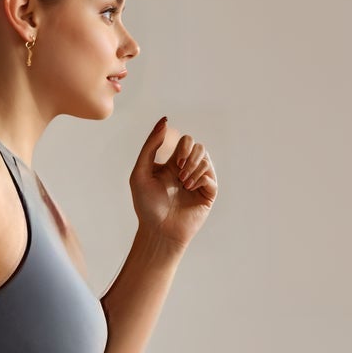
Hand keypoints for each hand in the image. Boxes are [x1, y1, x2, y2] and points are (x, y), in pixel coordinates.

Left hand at [128, 114, 217, 250]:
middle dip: (189, 155)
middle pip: (197, 146)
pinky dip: (200, 178)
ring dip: (194, 167)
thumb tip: (165, 122)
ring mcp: (198, 182)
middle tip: (179, 171)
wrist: (158, 230)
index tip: (174, 160)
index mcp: (172, 164)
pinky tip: (190, 188)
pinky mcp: (207, 194)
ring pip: (205, 158)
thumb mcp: (140, 172)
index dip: (181, 145)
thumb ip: (150, 146)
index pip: (184, 140)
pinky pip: (211, 176)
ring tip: (184, 182)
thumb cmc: (146, 205)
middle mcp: (187, 171)